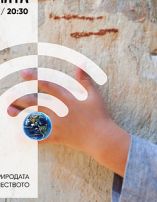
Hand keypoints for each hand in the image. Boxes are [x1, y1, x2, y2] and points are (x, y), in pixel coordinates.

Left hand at [7, 67, 129, 176]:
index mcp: (68, 99)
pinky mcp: (57, 136)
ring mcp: (57, 125)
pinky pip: (40, 137)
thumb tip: (81, 64)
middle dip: (22, 97)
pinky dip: (29, 137)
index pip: (48, 86)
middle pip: (36, 102)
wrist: (101, 137)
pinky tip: (17, 136)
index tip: (24, 73)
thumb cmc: (99, 115)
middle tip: (9, 94)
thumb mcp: (94, 96)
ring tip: (9, 110)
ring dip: (21, 114)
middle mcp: (59, 111)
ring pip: (35, 118)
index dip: (35, 78)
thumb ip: (85, 80)